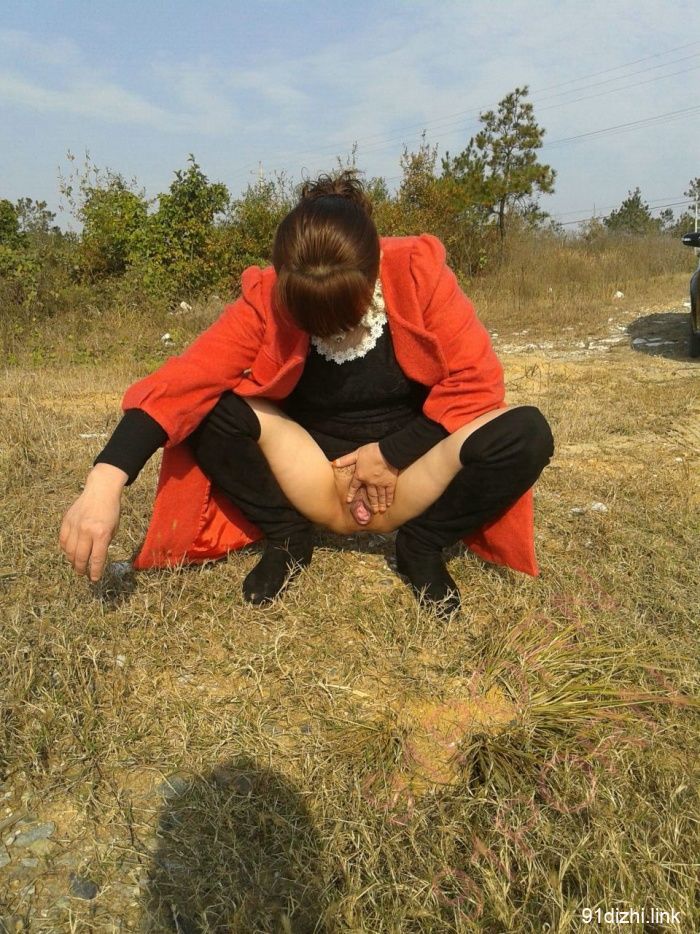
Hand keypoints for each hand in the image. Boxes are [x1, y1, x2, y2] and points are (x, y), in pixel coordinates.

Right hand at [59, 463, 126, 581]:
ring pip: (69, 551)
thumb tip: (95, 559)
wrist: (101, 490)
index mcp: (101, 533)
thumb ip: (104, 543)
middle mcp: (86, 530)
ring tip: (77, 565)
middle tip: (83, 574)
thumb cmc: (111, 511)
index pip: (97, 558)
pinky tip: (70, 552)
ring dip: (72, 560)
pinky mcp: (66, 520)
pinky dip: (66, 549)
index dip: (95, 571)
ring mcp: (74, 525)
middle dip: (81, 569)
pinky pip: (63, 540)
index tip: (94, 579)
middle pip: (80, 557)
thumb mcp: (113, 529)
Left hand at [332, 443, 398, 514]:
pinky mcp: (390, 482)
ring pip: (379, 496)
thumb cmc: (371, 452)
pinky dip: (389, 499)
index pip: (354, 487)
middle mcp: (370, 482)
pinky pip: (389, 493)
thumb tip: (334, 463)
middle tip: (373, 511)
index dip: (351, 494)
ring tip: (380, 511)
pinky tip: (389, 504)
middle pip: (370, 495)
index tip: (349, 501)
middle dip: (371, 504)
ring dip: (380, 504)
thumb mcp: (356, 453)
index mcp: (360, 475)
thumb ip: (346, 460)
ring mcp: (380, 484)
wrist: (387, 452)